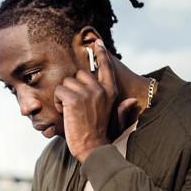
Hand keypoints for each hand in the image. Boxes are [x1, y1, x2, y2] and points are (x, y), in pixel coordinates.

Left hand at [54, 40, 136, 161]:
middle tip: (74, 103)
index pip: (105, 66)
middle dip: (73, 86)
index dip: (101, 53)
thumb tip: (132, 101)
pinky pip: (59, 91)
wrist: (94, 148)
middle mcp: (101, 89)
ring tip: (70, 111)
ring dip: (64, 95)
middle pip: (79, 73)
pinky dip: (58, 102)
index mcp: (111, 91)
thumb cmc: (102, 134)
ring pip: (67, 82)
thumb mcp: (115, 119)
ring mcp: (88, 93)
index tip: (97, 42)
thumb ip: (122, 108)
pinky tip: (64, 113)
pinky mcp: (74, 99)